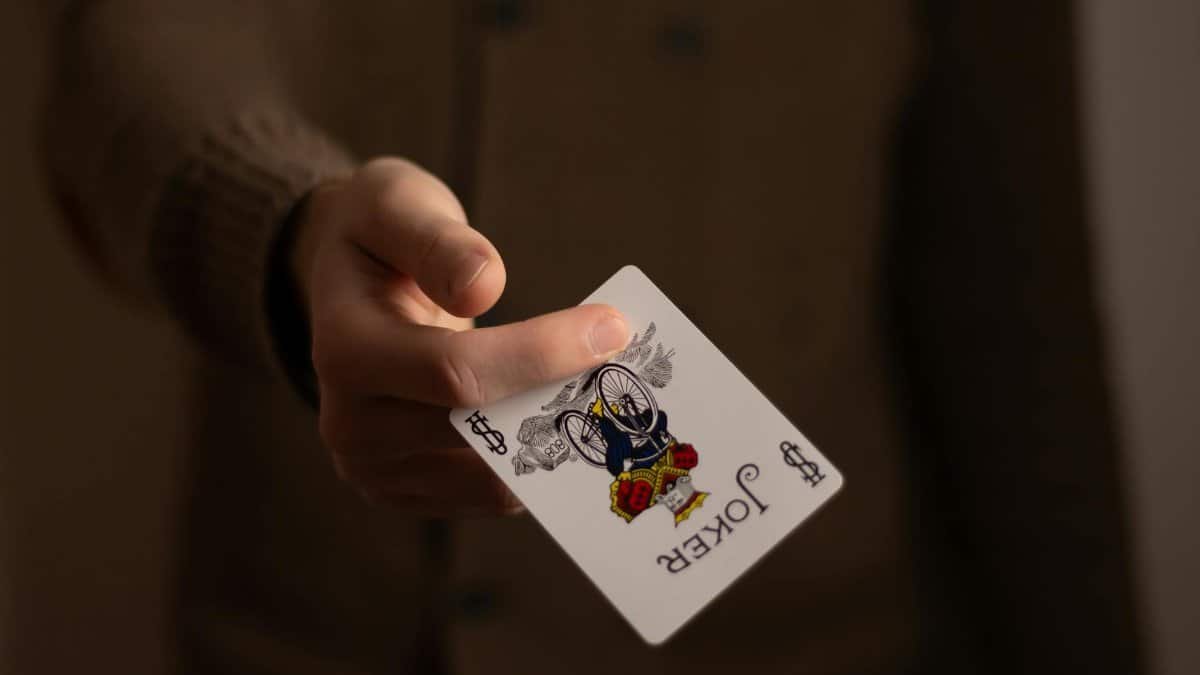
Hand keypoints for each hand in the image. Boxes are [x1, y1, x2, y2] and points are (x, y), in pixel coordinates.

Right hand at [292, 158, 629, 514]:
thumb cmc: (377, 238)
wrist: (345, 289)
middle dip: (563, 399)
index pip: (454, 372)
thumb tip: (486, 284)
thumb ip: (437, 241)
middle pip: (481, 432)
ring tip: (612, 396)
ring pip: (495, 480)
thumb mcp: (395, 206)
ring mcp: (378, 472)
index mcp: (343, 350)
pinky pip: (491, 495)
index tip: (611, 327)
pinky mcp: (408, 494)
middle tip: (634, 369)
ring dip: (561, 440)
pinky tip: (574, 420)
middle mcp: (351, 427)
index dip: (540, 354)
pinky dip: (542, 464)